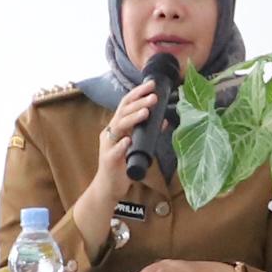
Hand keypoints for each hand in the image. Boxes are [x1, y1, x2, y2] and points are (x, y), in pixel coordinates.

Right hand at [83, 79, 168, 221]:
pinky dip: (122, 145)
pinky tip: (128, 141)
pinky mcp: (108, 161)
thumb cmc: (123, 164)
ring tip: (146, 112)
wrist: (108, 186)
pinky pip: (114, 151)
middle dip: (138, 103)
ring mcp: (108, 146)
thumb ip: (148, 133)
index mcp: (117, 127)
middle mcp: (111, 133)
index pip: (126, 105)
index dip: (137, 93)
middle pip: (122, 112)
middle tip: (153, 96)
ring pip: (117, 128)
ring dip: (132, 119)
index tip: (150, 85)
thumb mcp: (137, 146)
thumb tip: (164, 119)